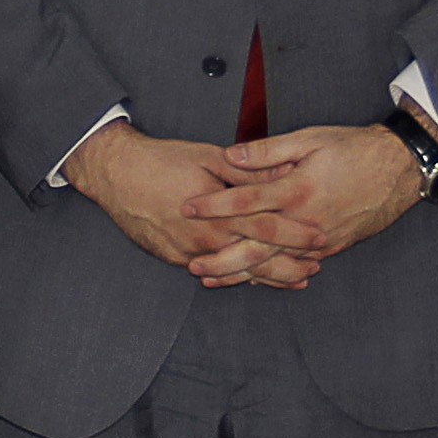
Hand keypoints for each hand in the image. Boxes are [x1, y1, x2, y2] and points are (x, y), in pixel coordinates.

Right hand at [66, 120, 298, 287]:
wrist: (117, 175)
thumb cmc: (163, 161)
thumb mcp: (210, 158)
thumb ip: (249, 172)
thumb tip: (284, 173)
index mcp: (218, 213)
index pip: (268, 229)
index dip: (296, 236)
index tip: (320, 238)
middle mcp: (205, 240)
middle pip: (256, 261)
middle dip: (289, 267)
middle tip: (315, 269)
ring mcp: (188, 254)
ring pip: (235, 271)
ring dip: (266, 276)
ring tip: (294, 279)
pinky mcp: (175, 259)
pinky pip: (212, 270)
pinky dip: (236, 274)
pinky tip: (254, 276)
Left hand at [185, 124, 426, 282]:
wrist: (399, 169)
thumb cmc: (353, 149)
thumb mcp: (310, 139)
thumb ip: (268, 150)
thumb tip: (231, 155)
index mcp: (297, 189)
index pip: (246, 201)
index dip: (214, 205)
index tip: (187, 207)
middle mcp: (306, 220)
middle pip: (255, 245)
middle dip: (221, 256)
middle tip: (192, 263)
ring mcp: (320, 239)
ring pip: (274, 263)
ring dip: (241, 273)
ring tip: (211, 278)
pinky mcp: (332, 247)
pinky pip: (295, 266)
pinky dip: (271, 275)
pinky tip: (251, 279)